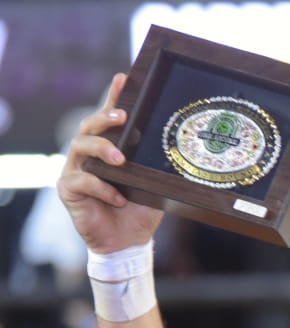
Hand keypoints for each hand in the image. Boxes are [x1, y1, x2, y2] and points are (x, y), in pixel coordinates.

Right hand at [57, 74, 163, 254]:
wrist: (129, 242)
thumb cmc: (140, 211)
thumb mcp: (152, 184)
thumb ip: (153, 165)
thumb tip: (175, 146)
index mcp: (108, 151)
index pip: (109, 120)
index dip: (113, 98)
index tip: (123, 78)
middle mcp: (88, 156)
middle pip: (88, 127)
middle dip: (104, 118)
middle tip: (122, 118)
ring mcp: (76, 171)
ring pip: (80, 148)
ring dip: (102, 150)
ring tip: (121, 160)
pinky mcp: (69, 190)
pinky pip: (81, 181)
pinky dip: (102, 187)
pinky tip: (118, 197)